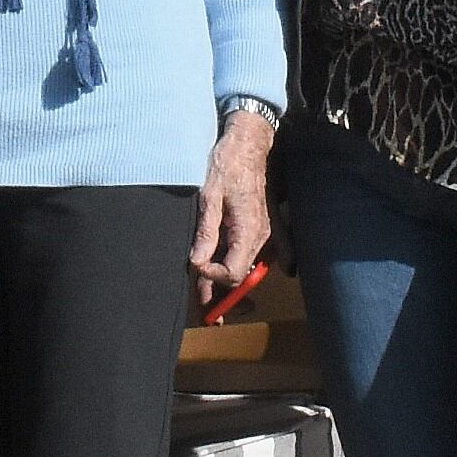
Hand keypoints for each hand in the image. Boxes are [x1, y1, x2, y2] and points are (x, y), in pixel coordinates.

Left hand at [191, 112, 275, 310]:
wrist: (248, 141)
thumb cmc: (227, 163)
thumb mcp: (209, 195)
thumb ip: (206, 231)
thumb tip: (198, 262)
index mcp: (248, 232)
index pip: (234, 274)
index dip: (213, 278)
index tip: (194, 266)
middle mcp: (260, 237)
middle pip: (241, 277)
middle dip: (221, 293)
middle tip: (206, 316)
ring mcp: (262, 233)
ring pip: (244, 268)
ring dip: (227, 283)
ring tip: (211, 304)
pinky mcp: (258, 227)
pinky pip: (253, 257)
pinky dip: (243, 271)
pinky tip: (240, 288)